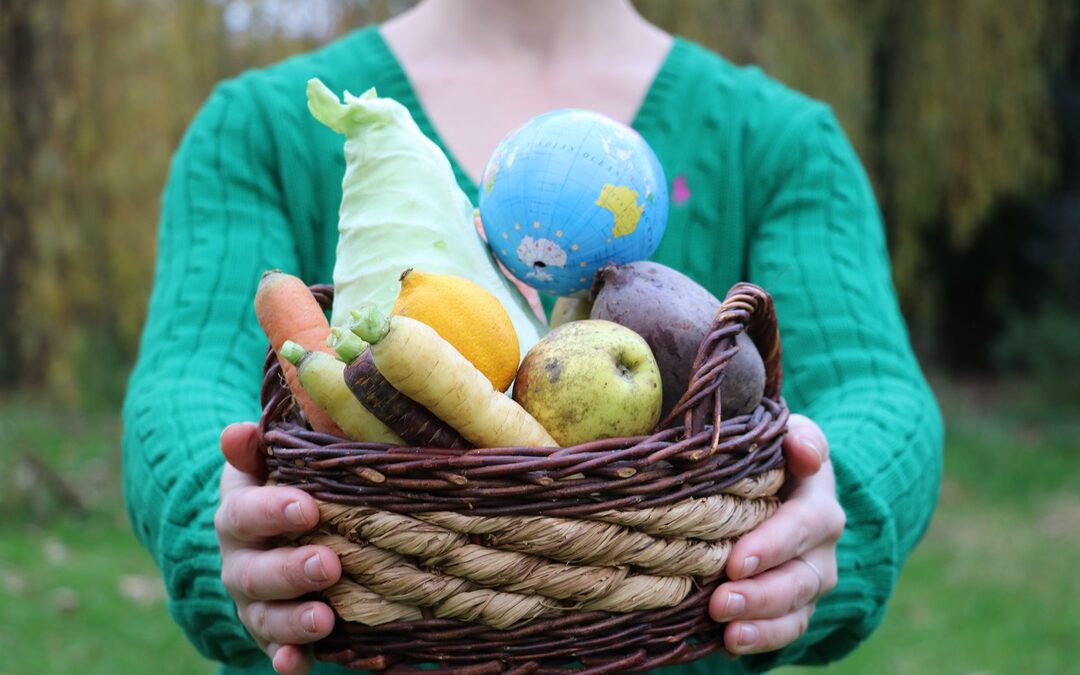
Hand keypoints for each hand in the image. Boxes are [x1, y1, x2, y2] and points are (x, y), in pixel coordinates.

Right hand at [215, 423, 342, 673]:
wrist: (272, 532)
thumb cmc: (286, 486)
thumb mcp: (271, 462)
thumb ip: (257, 448)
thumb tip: (237, 431)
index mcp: (239, 515)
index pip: (245, 513)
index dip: (273, 511)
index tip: (308, 507)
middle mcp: (240, 563)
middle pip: (256, 572)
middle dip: (291, 571)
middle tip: (328, 565)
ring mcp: (256, 603)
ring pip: (266, 617)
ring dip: (293, 622)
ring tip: (325, 620)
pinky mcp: (275, 634)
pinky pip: (276, 651)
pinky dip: (287, 660)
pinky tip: (300, 664)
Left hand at [708, 413, 845, 654]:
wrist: (784, 478)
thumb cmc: (772, 452)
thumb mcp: (786, 432)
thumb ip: (798, 436)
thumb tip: (802, 450)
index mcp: (817, 500)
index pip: (802, 524)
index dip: (773, 545)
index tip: (737, 562)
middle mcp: (821, 544)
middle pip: (799, 576)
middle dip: (761, 594)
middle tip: (720, 602)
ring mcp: (811, 576)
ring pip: (795, 608)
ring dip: (761, 623)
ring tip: (727, 632)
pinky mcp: (796, 603)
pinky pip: (787, 628)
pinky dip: (762, 640)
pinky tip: (729, 645)